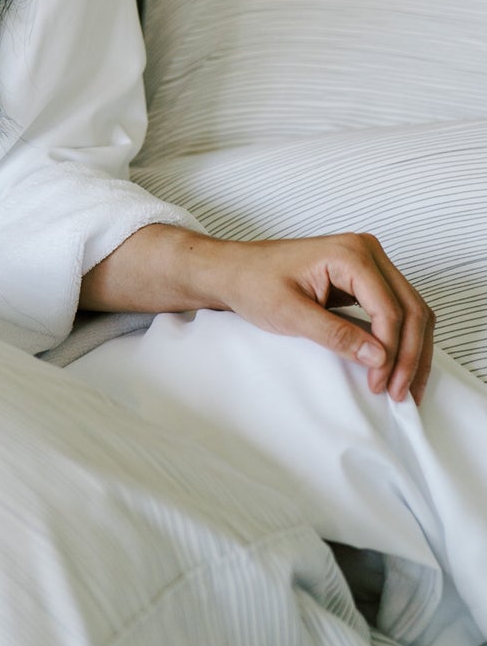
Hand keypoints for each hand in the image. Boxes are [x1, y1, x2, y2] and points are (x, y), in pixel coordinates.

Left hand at [192, 230, 434, 405]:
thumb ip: (335, 334)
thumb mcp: (290, 313)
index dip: (391, 351)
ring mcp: (368, 263)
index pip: (389, 308)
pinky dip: (401, 340)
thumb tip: (379, 358)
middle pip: (411, 308)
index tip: (380, 384)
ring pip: (411, 310)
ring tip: (405, 388)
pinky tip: (397, 368)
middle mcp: (367, 251)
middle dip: (412, 355)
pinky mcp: (364, 279)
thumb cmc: (252, 283)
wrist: (232, 270)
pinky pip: (396, 309)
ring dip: (413, 351)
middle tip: (402, 394)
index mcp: (350, 253)